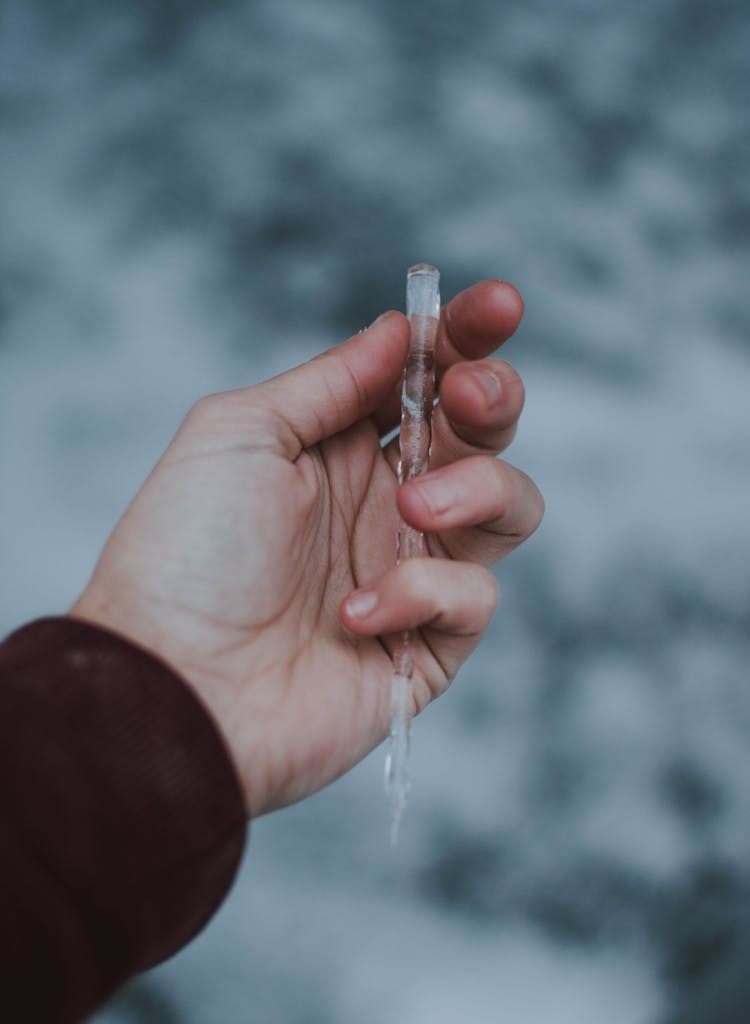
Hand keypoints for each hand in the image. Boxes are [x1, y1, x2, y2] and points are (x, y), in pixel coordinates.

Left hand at [71, 281, 542, 815]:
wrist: (170, 685)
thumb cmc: (186, 555)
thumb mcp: (241, 433)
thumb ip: (331, 381)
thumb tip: (401, 329)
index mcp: (338, 449)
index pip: (423, 379)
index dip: (467, 339)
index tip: (497, 306)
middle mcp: (383, 505)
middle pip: (484, 435)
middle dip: (494, 398)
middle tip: (467, 397)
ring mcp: (411, 573)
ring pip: (509, 509)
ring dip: (476, 490)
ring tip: (412, 505)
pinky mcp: (427, 646)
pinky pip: (474, 598)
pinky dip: (421, 593)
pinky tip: (353, 615)